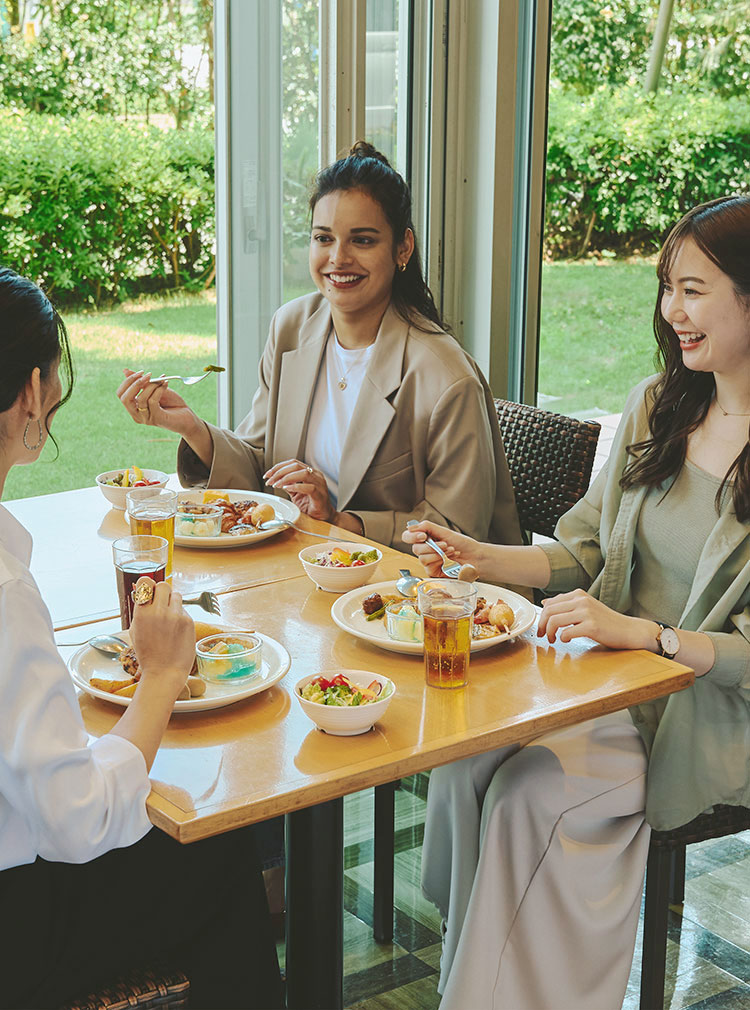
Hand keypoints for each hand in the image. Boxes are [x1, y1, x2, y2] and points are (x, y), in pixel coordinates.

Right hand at [116, 368, 193, 433]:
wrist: (188, 417)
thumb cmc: (172, 404)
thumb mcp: (155, 389)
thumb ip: (141, 382)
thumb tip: (125, 370)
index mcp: (134, 408)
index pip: (120, 394)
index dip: (128, 381)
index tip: (141, 372)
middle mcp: (137, 415)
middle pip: (125, 398)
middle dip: (135, 383)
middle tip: (148, 375)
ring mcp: (146, 418)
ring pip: (141, 398)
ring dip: (152, 385)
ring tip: (162, 380)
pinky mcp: (156, 419)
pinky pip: (152, 401)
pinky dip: (159, 390)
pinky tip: (166, 384)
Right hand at [129, 579, 194, 699]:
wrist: (164, 672)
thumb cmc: (148, 654)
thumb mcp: (136, 630)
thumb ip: (140, 610)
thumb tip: (141, 591)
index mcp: (142, 613)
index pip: (146, 582)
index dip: (148, 585)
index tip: (149, 591)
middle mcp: (159, 611)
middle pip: (163, 585)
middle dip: (162, 592)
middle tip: (161, 604)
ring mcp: (176, 616)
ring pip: (176, 595)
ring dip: (172, 602)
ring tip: (169, 618)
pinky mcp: (188, 621)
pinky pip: (184, 609)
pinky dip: (180, 615)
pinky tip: (176, 629)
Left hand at [263, 459, 335, 521]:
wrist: (323, 517)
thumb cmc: (310, 505)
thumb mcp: (295, 493)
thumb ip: (288, 484)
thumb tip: (275, 479)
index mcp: (310, 473)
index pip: (293, 463)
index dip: (278, 467)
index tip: (267, 474)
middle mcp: (315, 475)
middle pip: (296, 466)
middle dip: (279, 472)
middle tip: (269, 480)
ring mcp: (319, 484)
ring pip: (302, 473)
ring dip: (286, 478)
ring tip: (276, 484)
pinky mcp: (320, 494)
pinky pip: (308, 487)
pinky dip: (296, 486)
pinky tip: (286, 488)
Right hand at [401, 521, 482, 577]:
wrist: (475, 556)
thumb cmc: (462, 543)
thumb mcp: (444, 531)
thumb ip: (426, 527)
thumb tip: (410, 527)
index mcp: (425, 538)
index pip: (408, 537)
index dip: (411, 536)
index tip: (423, 536)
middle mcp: (425, 550)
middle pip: (415, 549)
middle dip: (431, 546)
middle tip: (445, 544)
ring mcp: (428, 562)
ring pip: (422, 559)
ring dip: (438, 553)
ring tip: (451, 550)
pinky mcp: (433, 572)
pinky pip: (429, 567)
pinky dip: (441, 561)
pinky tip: (450, 559)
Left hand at [537, 588, 656, 649]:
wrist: (629, 630)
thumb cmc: (606, 622)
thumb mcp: (586, 608)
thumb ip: (567, 605)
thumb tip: (545, 603)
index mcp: (578, 594)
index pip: (550, 603)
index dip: (541, 617)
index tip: (541, 628)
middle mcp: (582, 600)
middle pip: (549, 611)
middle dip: (542, 625)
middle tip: (543, 636)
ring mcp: (587, 612)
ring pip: (555, 621)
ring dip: (550, 633)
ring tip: (553, 640)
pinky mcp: (592, 626)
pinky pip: (567, 632)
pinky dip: (562, 638)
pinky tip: (566, 640)